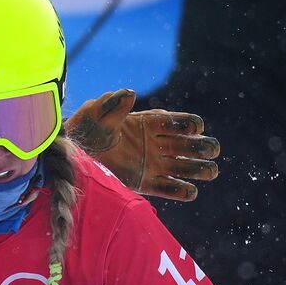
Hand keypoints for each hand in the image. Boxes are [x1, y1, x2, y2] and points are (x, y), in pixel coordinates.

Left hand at [66, 88, 219, 200]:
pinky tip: (191, 192)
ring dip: (198, 169)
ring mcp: (151, 163)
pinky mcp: (144, 182)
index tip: (196, 127)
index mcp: (147, 123)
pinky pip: (166, 187)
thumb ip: (113, 106)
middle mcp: (154, 143)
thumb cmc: (85, 130)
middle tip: (212, 150)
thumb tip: (129, 92)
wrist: (73, 156)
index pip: (175, 121)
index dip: (188, 124)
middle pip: (185, 145)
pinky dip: (179, 190)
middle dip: (201, 146)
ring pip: (181, 166)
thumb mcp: (97, 115)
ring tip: (212, 172)